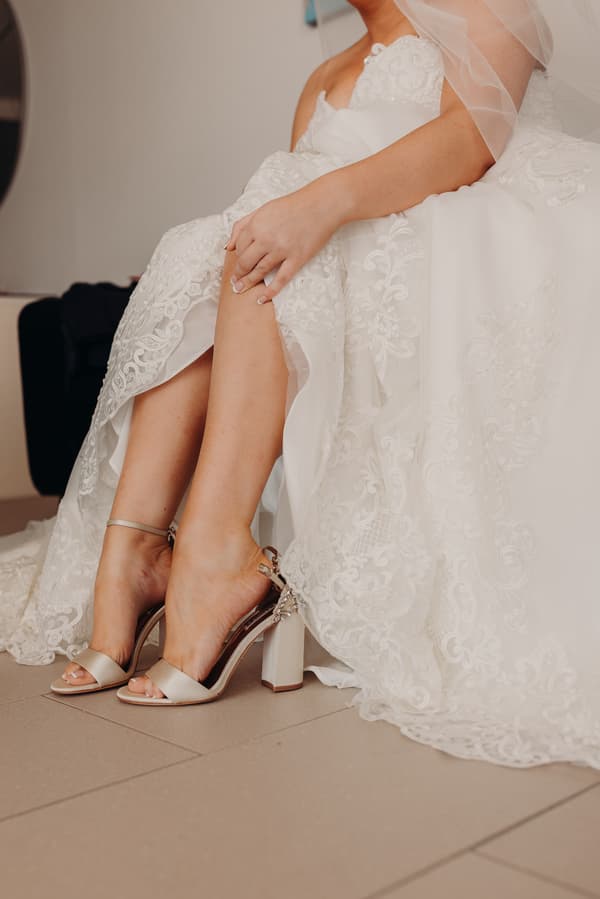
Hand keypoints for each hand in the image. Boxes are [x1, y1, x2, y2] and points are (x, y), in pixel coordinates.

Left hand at [226, 177, 346, 303]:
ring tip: (240, 290)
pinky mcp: (297, 258)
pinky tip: (262, 299)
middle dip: (238, 274)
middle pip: (246, 262)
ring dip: (248, 283)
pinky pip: (281, 279)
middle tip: (234, 283)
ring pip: (260, 271)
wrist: (321, 205)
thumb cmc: (293, 206)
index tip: (238, 263)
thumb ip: (242, 225)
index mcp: (257, 225)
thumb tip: (228, 246)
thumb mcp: (263, 209)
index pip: (239, 247)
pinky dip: (271, 291)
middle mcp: (266, 238)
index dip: (237, 256)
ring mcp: (282, 250)